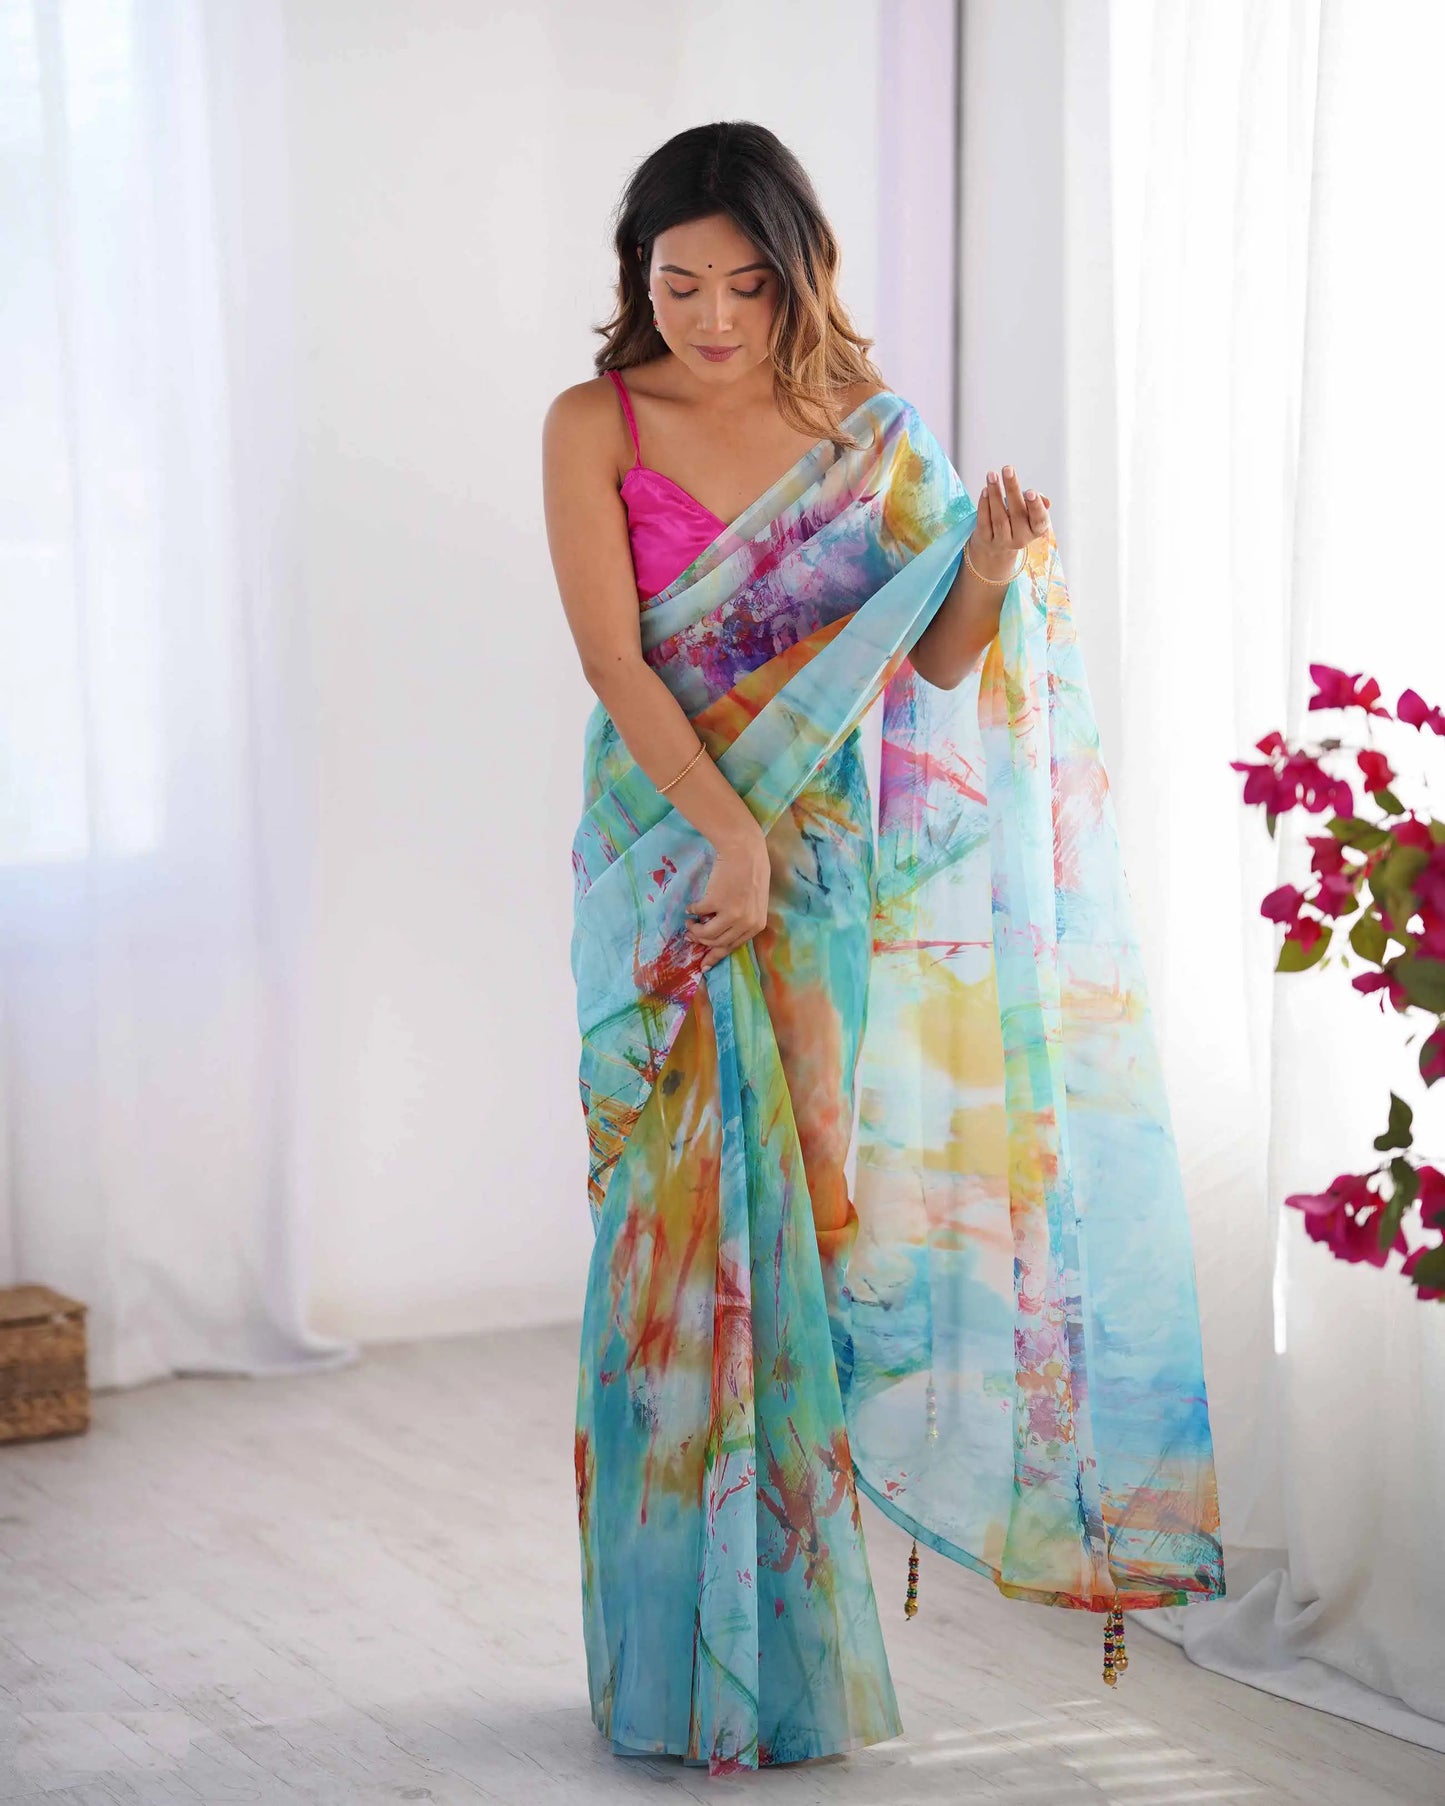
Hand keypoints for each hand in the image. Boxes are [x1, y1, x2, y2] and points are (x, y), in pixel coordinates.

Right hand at [686, 831, 770, 971]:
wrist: (745, 850)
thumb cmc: (751, 873)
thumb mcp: (754, 903)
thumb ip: (742, 920)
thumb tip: (720, 934)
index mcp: (756, 926)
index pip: (733, 947)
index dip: (715, 956)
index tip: (704, 964)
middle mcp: (745, 923)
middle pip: (717, 943)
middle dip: (701, 942)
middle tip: (690, 935)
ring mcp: (730, 913)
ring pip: (706, 934)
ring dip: (694, 930)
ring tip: (689, 923)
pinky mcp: (715, 902)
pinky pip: (698, 913)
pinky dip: (692, 911)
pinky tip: (690, 907)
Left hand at [968, 465, 1051, 579]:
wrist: (997, 546)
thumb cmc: (1017, 521)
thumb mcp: (1030, 513)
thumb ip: (1037, 503)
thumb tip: (1045, 501)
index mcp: (1036, 530)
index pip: (1039, 520)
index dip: (1035, 506)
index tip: (1031, 492)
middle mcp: (1021, 538)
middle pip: (1017, 514)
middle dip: (1012, 489)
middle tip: (1008, 470)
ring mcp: (1003, 541)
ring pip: (999, 518)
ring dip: (995, 494)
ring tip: (992, 475)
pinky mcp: (986, 540)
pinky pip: (984, 521)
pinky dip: (984, 505)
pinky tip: (985, 491)